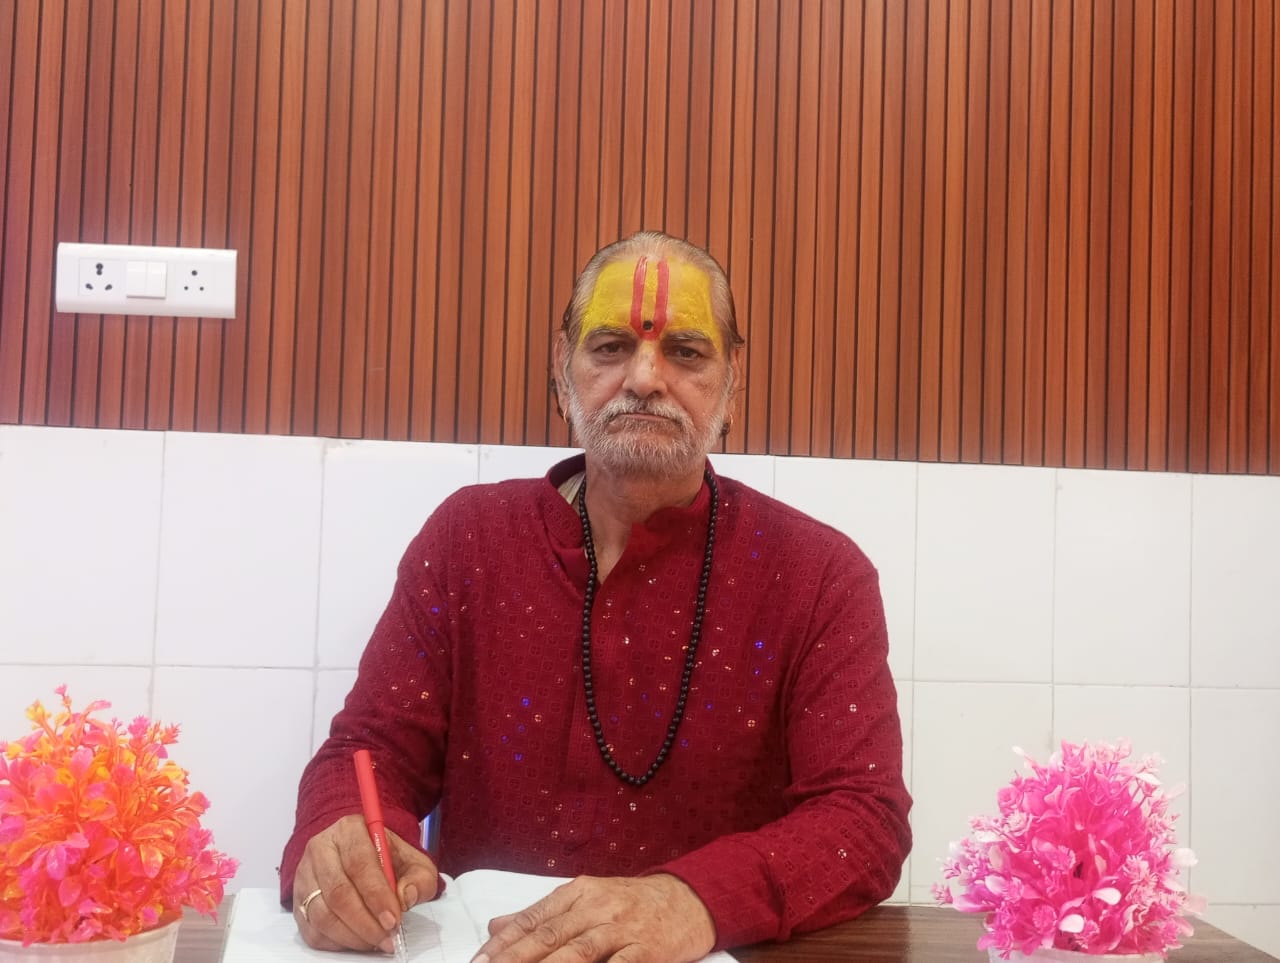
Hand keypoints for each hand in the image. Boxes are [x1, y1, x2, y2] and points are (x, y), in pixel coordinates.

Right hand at [292, 813, 438, 952]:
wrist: (363, 857)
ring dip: (351, 936)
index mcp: (350, 830)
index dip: (376, 895)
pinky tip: (357, 940)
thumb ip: (420, 879)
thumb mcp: (413, 861)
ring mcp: (305, 875)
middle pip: (338, 892)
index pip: (359, 863)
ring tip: (376, 941)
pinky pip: (312, 930)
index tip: (393, 919)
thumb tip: (406, 897)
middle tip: (386, 936)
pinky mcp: (298, 900)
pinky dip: (336, 942)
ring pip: (321, 914)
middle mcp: (321, 849)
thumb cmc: (388, 859)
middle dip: (365, 922)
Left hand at [473, 874, 715, 962]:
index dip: (502, 943)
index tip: (477, 961)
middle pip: (548, 937)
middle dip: (513, 959)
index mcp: (579, 893)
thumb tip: (496, 927)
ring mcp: (622, 929)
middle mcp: (597, 907)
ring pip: (577, 953)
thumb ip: (543, 914)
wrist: (688, 900)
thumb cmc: (632, 903)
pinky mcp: (646, 952)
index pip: (532, 919)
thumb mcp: (587, 898)